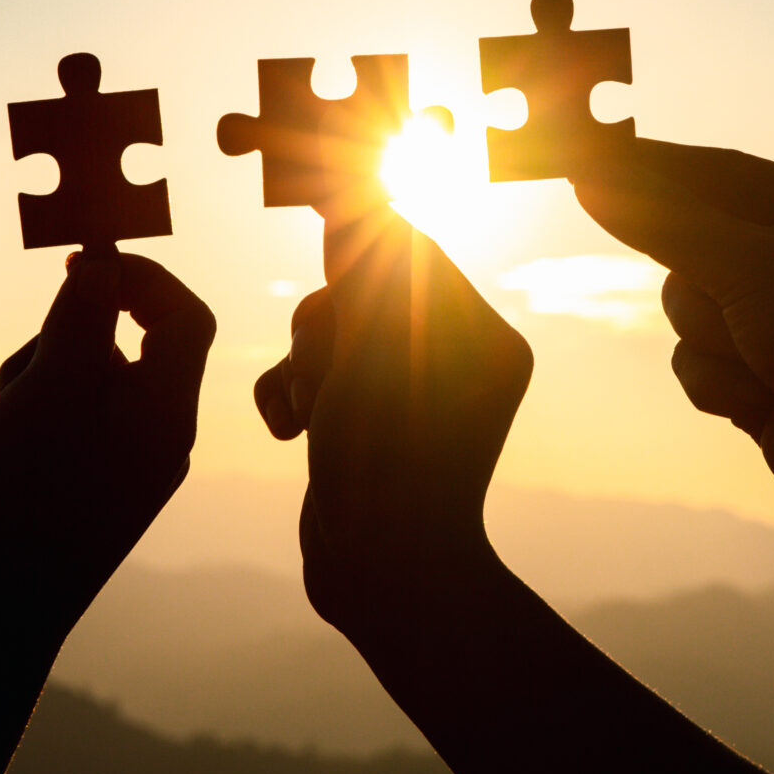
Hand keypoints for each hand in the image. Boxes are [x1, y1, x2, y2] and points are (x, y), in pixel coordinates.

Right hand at [0, 252, 214, 648]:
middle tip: (27, 364)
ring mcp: (131, 470)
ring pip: (96, 383)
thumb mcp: (47, 393)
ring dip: (47, 374)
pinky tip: (4, 447)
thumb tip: (105, 266)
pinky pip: (80, 425)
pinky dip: (42, 414)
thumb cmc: (19, 502)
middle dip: (72, 335)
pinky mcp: (97, 491)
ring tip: (6, 417)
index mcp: (167, 413)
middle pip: (135, 345)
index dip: (142, 279)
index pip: (188, 318)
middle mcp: (163, 440)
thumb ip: (81, 322)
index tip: (80, 261)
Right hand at [253, 205, 532, 629]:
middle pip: (356, 289)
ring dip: (302, 363)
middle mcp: (453, 363)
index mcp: (484, 337)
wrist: (385, 578)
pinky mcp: (359, 430)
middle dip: (324, 323)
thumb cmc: (391, 459)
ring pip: (323, 335)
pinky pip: (310, 381)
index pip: (408, 249)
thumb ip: (363, 261)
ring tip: (311, 413)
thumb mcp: (376, 341)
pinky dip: (289, 395)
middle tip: (330, 372)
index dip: (354, 246)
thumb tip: (350, 195)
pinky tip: (291, 433)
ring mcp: (404, 400)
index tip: (317, 236)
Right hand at [573, 138, 773, 523]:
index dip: (651, 167)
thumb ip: (667, 224)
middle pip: (687, 246)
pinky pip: (692, 362)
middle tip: (704, 292)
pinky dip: (720, 383)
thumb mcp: (750, 268)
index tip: (585, 156)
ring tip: (768, 364)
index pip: (717, 172)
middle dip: (701, 284)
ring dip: (714, 342)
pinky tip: (767, 402)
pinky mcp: (757, 372)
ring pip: (683, 309)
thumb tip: (591, 178)